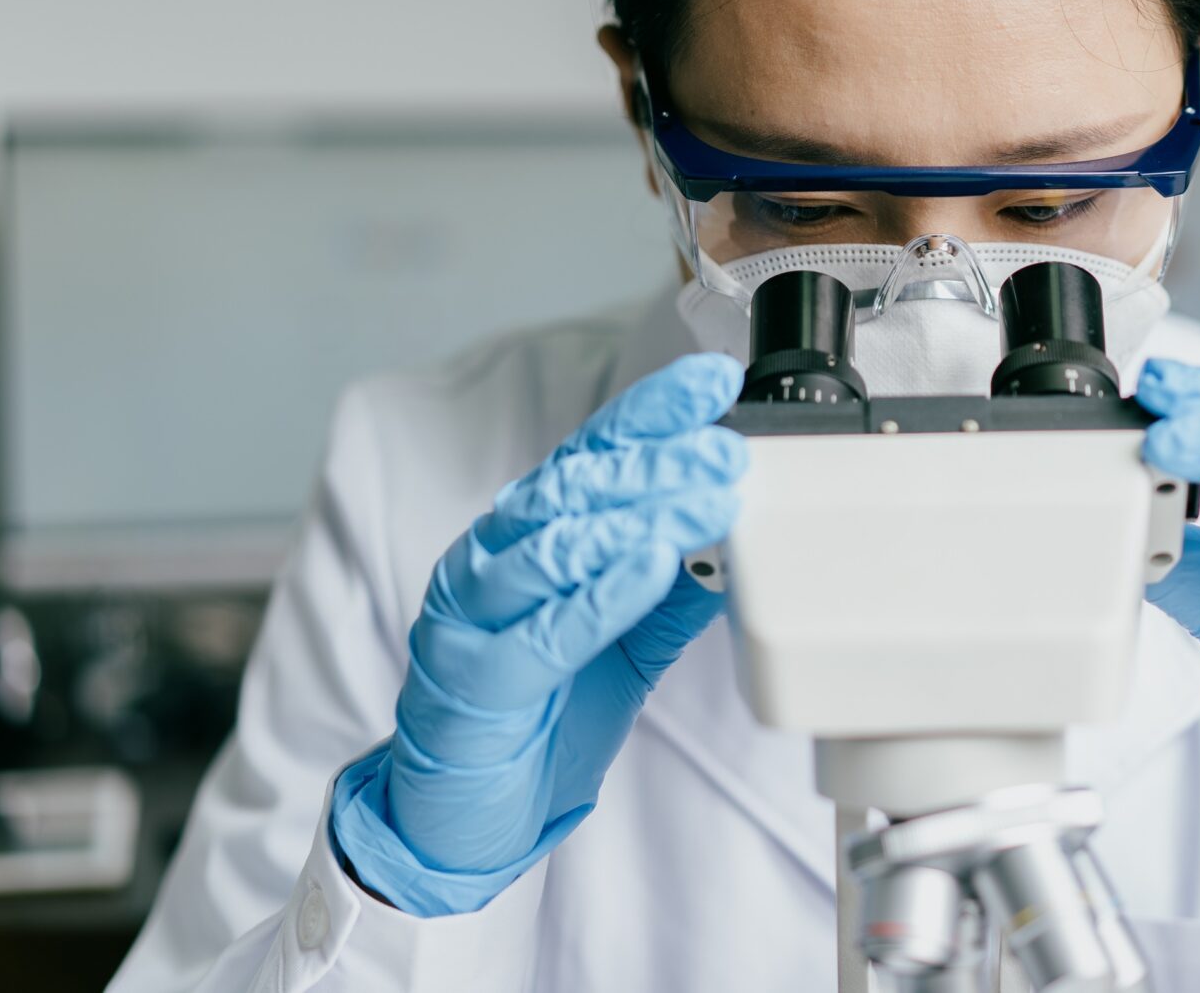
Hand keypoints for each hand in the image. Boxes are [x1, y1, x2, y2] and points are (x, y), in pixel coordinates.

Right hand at [332, 353, 746, 914]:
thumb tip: (739, 540)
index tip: (711, 381)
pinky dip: (601, 594)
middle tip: (726, 450)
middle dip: (659, 463)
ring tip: (705, 498)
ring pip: (557, 545)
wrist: (460, 818)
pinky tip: (651, 566)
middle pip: (577, 490)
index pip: (591, 456)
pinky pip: (544, 629)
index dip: (651, 414)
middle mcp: (492, 560)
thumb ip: (672, 592)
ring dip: (639, 516)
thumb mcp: (625, 644)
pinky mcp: (473, 678)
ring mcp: (474, 615)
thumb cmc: (538, 717)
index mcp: (526, 538)